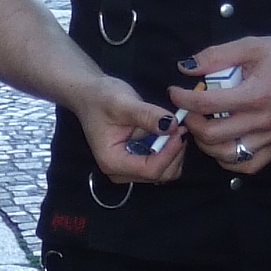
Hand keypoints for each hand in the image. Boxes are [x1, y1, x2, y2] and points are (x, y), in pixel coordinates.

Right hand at [70, 73, 188, 187]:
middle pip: (160, 175)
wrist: (90, 95)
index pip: (150, 169)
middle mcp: (120, 172)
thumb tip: (172, 125)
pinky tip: (169, 132)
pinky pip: (162, 164)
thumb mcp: (123, 103)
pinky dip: (171, 150)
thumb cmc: (100, 98)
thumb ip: (147, 115)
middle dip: (174, 152)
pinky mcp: (137, 163)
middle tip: (180, 126)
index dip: (170, 152)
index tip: (179, 129)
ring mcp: (129, 169)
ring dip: (175, 151)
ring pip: (165, 172)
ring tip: (175, 127)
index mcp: (112, 162)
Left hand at [169, 37, 270, 176]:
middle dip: (192, 123)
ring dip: (206, 144)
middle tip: (189, 112)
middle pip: (212, 135)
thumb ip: (216, 55)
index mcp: (256, 94)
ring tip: (204, 128)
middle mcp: (263, 121)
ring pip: (227, 155)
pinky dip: (228, 159)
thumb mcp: (251, 46)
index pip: (207, 104)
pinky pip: (247, 165)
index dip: (184, 99)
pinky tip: (223, 144)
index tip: (176, 93)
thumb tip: (186, 67)